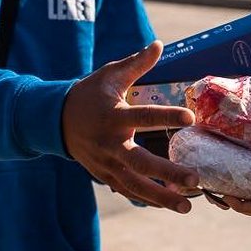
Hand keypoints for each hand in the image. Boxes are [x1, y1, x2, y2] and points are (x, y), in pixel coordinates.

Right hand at [62, 41, 199, 211]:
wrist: (56, 120)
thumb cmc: (90, 95)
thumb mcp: (109, 75)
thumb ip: (136, 64)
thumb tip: (158, 45)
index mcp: (114, 116)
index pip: (144, 116)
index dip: (167, 117)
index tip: (190, 118)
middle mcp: (110, 143)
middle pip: (140, 162)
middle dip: (167, 173)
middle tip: (194, 179)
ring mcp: (106, 163)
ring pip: (134, 184)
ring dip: (160, 197)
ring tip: (186, 206)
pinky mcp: (104, 175)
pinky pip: (127, 190)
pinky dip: (147, 199)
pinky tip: (168, 204)